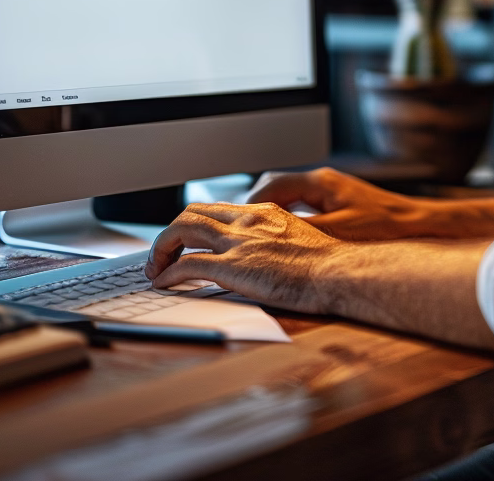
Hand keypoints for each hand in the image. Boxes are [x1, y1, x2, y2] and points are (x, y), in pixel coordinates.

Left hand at [144, 201, 338, 312]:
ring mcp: (239, 242)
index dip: (194, 224)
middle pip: (192, 213)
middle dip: (170, 233)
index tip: (186, 241)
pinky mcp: (233, 267)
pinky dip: (168, 274)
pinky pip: (186, 265)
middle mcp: (247, 220)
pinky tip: (164, 284)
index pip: (217, 209)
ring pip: (182, 230)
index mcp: (264, 212)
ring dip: (161, 249)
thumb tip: (267, 253)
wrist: (337, 272)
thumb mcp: (301, 239)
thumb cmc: (328, 264)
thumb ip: (278, 240)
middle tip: (163, 254)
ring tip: (156, 268)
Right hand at [246, 167, 432, 240]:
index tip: (236, 221)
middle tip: (242, 229)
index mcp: (320, 182)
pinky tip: (286, 237)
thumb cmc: (383, 226)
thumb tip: (269, 235)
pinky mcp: (338, 201)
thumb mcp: (337, 231)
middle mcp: (323, 181)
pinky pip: (304, 204)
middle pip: (277, 186)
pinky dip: (290, 217)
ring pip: (290, 195)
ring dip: (273, 212)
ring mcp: (331, 189)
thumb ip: (302, 230)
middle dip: (256, 206)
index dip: (250, 202)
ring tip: (258, 235)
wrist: (416, 223)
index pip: (272, 184)